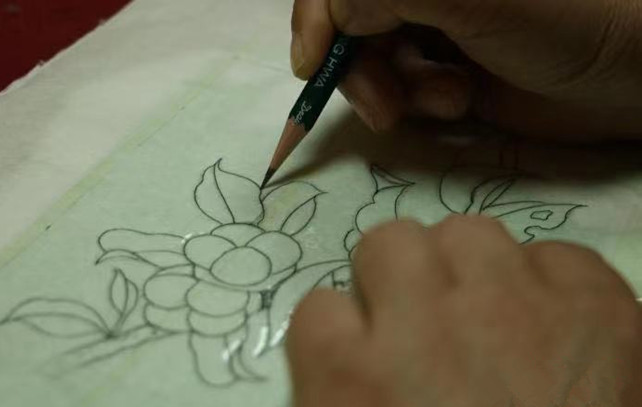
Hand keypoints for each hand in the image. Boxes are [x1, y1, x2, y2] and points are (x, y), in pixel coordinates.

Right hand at [286, 217, 641, 406]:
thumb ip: (336, 394)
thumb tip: (346, 355)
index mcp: (354, 383)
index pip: (317, 307)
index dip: (342, 333)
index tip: (364, 353)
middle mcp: (427, 325)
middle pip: (388, 243)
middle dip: (396, 279)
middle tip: (424, 325)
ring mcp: (516, 306)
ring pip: (465, 233)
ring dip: (468, 271)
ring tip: (490, 318)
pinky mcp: (599, 308)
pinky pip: (556, 255)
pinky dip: (550, 285)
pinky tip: (554, 327)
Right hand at [290, 0, 641, 138]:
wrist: (628, 75)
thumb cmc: (560, 18)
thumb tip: (334, 21)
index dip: (316, 20)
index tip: (311, 66)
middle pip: (348, 28)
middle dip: (360, 71)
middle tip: (386, 108)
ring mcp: (434, 31)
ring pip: (374, 66)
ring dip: (397, 92)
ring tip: (449, 103)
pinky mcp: (447, 73)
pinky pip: (404, 93)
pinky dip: (421, 105)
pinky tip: (461, 107)